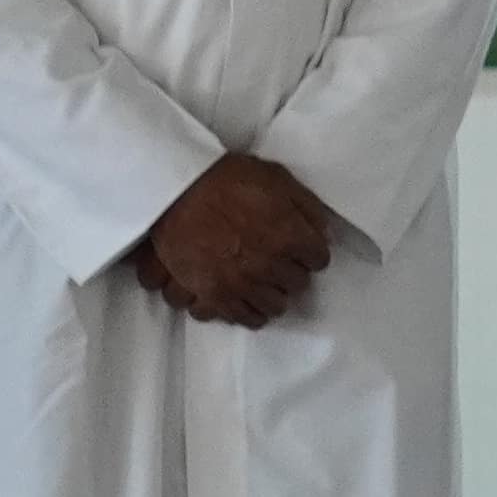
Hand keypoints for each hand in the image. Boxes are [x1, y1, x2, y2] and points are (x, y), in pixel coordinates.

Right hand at [133, 154, 340, 329]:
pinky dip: (247, 311)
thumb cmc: (225, 178)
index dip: (311, 251)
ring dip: (272, 293)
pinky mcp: (214, 296)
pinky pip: (241, 317)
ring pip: (273, 306)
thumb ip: (306, 206)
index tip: (303, 248)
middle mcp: (270, 265)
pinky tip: (246, 300)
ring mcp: (242, 284)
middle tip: (280, 262)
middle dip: (291, 271)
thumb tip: (321, 232)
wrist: (175, 190)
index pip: (319, 259)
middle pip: (297, 284)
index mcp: (289, 236)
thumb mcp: (276, 178)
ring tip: (263, 282)